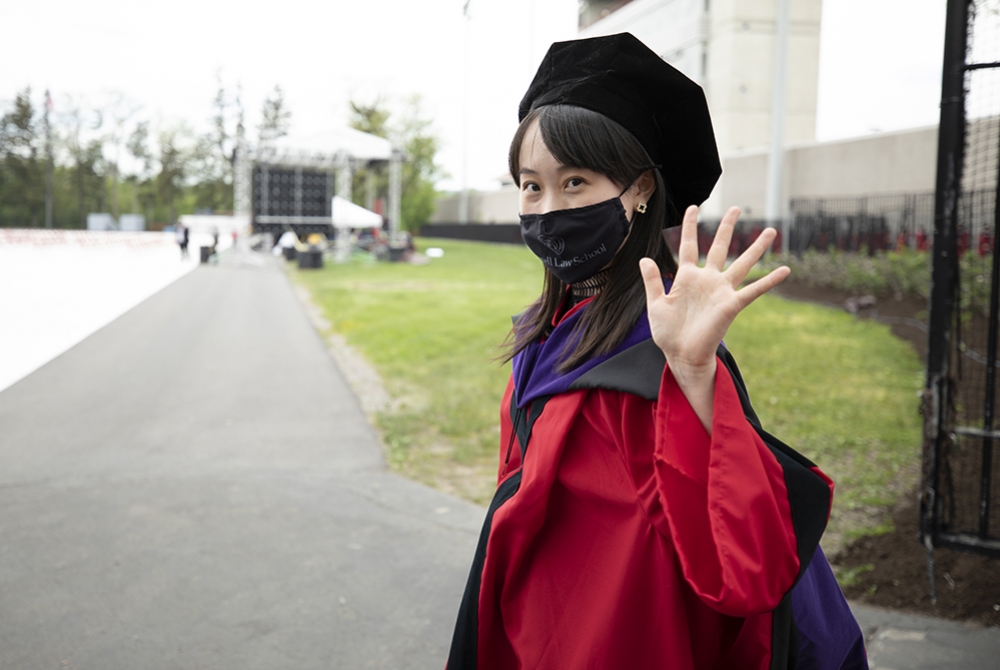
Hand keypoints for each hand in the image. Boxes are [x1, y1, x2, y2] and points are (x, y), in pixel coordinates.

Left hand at [639, 206, 788, 428]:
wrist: (680, 355)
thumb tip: (644, 258)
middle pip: (719, 247)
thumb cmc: (667, 333)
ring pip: (742, 264)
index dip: (691, 226)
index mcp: (686, 278)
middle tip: (736, 208)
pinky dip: (769, 280)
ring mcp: (721, 291)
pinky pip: (753, 290)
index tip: (694, 207)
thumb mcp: (655, 304)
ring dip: (756, 248)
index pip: (689, 245)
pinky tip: (785, 269)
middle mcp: (707, 280)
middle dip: (727, 227)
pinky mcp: (731, 305)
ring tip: (770, 231)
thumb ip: (652, 281)